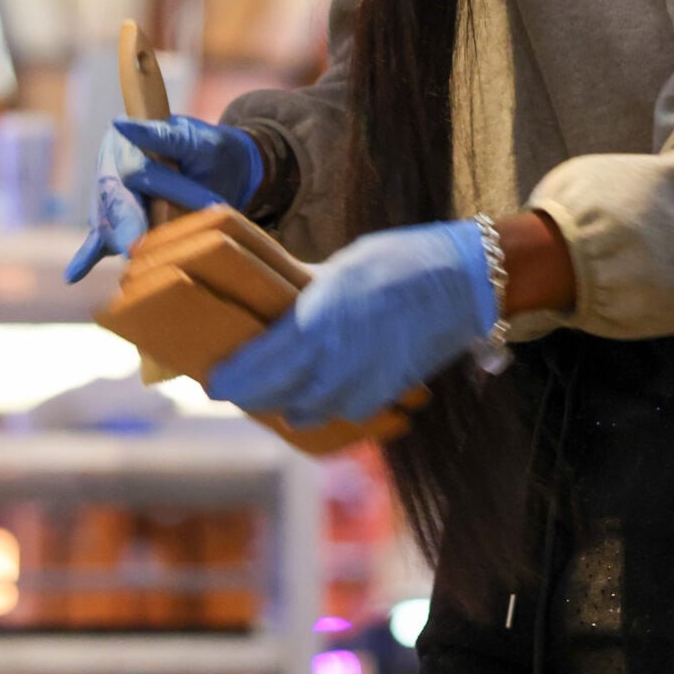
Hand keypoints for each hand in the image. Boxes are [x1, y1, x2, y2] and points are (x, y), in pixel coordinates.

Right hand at [63, 115, 264, 282]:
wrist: (227, 170)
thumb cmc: (213, 153)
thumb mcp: (198, 141)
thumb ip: (164, 139)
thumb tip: (121, 124)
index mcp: (127, 142)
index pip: (129, 173)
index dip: (137, 204)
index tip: (140, 235)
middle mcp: (111, 167)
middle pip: (111, 202)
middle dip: (124, 228)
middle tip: (133, 252)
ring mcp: (110, 195)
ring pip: (105, 223)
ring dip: (120, 242)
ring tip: (137, 266)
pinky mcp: (116, 219)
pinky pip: (97, 238)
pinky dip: (87, 256)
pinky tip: (74, 274)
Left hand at [206, 220, 495, 425]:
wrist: (461, 282)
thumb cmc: (399, 262)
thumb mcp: (343, 267)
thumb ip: (307, 291)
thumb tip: (276, 296)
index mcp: (317, 321)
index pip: (260, 364)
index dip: (232, 379)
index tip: (212, 384)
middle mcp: (333, 359)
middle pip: (277, 394)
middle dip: (253, 395)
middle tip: (236, 390)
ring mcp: (360, 382)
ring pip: (307, 411)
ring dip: (286, 405)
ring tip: (273, 395)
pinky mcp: (383, 394)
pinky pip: (342, 412)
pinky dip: (325, 408)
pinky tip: (317, 398)